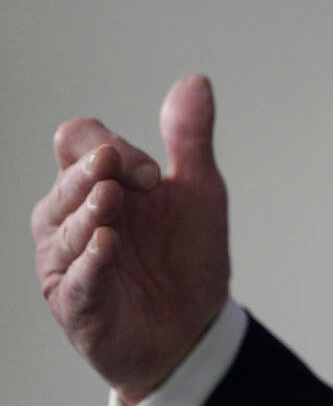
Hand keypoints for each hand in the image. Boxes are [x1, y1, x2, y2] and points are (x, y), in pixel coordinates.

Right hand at [31, 75, 229, 405]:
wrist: (197, 325)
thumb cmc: (187, 255)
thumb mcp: (199, 190)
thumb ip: (190, 138)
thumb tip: (196, 80)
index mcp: (99, 184)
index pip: (79, 142)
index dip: (110, 145)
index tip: (153, 172)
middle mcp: (74, 217)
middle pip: (64, 179)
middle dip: (94, 170)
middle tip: (124, 171)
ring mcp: (70, 260)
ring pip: (60, 226)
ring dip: (86, 210)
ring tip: (110, 200)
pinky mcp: (77, 302)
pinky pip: (74, 277)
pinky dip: (89, 259)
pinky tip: (106, 244)